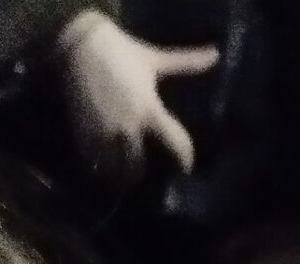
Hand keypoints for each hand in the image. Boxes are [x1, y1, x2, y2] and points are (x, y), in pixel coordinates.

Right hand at [54, 11, 218, 180]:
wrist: (83, 50)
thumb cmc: (123, 53)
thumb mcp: (156, 60)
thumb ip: (186, 63)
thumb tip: (216, 55)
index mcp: (149, 110)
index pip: (174, 141)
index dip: (184, 157)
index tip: (187, 167)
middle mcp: (127, 129)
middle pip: (138, 166)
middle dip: (142, 172)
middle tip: (145, 176)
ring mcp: (103, 136)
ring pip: (114, 170)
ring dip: (120, 175)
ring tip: (122, 177)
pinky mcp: (84, 137)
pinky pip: (94, 162)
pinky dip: (100, 166)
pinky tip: (103, 165)